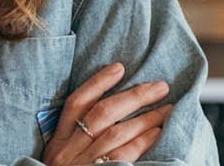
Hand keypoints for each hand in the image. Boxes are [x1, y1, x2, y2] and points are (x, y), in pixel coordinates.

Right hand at [41, 63, 172, 164]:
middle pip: (101, 113)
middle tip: (159, 87)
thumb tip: (110, 115)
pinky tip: (157, 132)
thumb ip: (77, 140)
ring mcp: (83, 165)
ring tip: (167, 109)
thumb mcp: (62, 160)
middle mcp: (68, 151)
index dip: (98, 82)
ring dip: (145, 117)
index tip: (119, 68)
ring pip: (116, 132)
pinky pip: (123, 155)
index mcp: (57, 143)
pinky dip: (142, 141)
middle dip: (133, 96)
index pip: (76, 103)